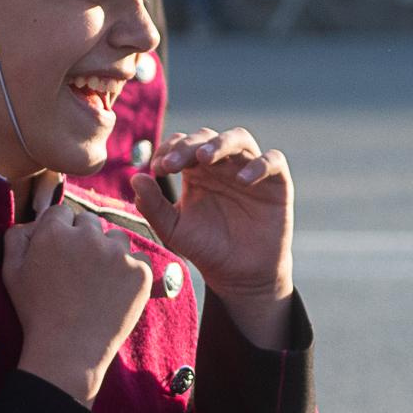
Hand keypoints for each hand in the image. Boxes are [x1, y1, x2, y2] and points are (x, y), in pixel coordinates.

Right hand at [5, 194, 153, 403]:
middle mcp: (88, 236)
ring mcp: (117, 253)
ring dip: (109, 252)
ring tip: (97, 282)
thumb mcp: (11, 273)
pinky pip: (139, 258)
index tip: (61, 254)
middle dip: (85, 239)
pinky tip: (115, 290)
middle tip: (79, 270)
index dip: (61, 232)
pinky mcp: (140, 271)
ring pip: (116, 238)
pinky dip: (130, 271)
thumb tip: (32, 221)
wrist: (68, 351)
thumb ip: (17, 237)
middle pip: (90, 222)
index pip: (62, 213)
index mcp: (54, 232)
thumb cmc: (36, 313)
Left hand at [131, 129, 293, 344]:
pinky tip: (242, 179)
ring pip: (239, 139)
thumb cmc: (206, 248)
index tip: (157, 168)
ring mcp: (250, 169)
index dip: (169, 150)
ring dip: (221, 143)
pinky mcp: (277, 182)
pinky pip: (274, 161)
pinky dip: (259, 164)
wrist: (240, 275)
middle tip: (172, 164)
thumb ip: (153, 206)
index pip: (181, 145)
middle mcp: (222, 164)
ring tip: (204, 158)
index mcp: (196, 171)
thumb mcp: (174, 230)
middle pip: (207, 136)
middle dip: (188, 146)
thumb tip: (135, 178)